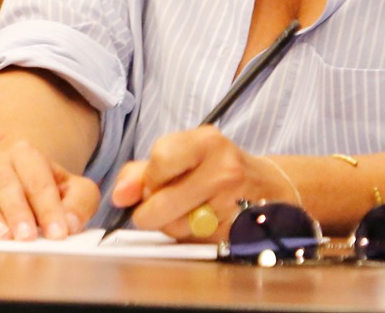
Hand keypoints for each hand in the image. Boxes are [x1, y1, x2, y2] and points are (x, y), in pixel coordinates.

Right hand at [0, 136, 99, 240]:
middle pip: (4, 182)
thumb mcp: (72, 188)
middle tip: (27, 236)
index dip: (49, 207)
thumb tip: (71, 223)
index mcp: (25, 154)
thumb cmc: (44, 185)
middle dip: (16, 210)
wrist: (12, 171)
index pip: (38, 179)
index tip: (58, 232)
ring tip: (1, 235)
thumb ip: (79, 202)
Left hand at [111, 126, 288, 240]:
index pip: (161, 160)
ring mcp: (234, 202)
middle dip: (149, 211)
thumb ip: (140, 172)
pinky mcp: (239, 230)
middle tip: (154, 207)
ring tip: (183, 211)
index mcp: (206, 142)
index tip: (151, 184)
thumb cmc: (212, 167)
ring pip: (178, 227)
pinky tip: (199, 221)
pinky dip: (190, 236)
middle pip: (164, 201)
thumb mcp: (180, 154)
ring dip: (170, 225)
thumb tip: (119, 196)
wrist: (265, 185)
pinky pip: (196, 241)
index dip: (149, 179)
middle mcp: (225, 170)